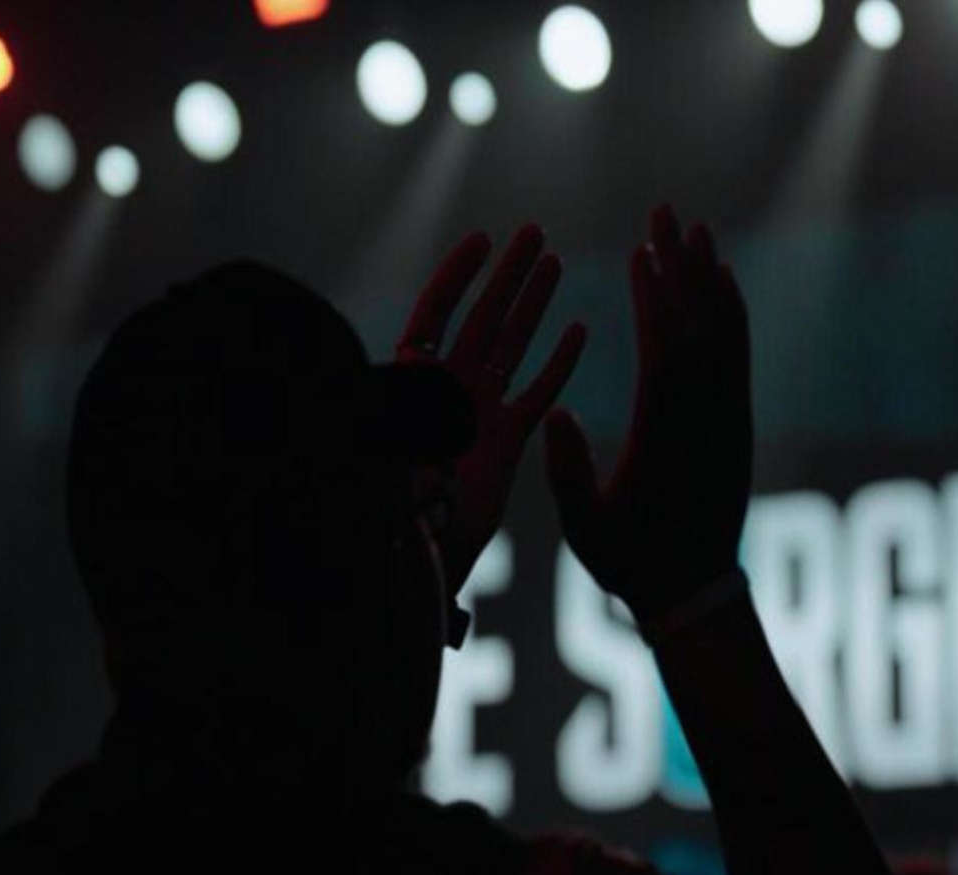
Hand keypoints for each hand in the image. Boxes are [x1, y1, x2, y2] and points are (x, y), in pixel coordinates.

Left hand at [397, 225, 586, 596]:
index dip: (457, 276)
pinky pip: (537, 392)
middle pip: (481, 318)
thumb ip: (391, 404)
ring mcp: (480, 411)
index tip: (483, 240)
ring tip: (554, 261)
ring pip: (512, 345)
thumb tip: (379, 356)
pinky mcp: (509, 441)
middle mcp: (449, 389)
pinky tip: (579, 328)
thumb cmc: (397, 505)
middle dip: (507, 275)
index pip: (435, 314)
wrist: (426, 558)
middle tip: (534, 232)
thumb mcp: (383, 446)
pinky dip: (558, 363)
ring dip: (533, 304)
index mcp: (416, 384)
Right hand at [544, 206, 750, 620]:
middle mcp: (706, 418)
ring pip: (725, 334)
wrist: (695, 592)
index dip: (653, 299)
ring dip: (711, 279)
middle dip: (682, 266)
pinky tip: (725, 283)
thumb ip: (566, 476)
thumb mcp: (587, 530)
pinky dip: (733, 314)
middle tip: (668, 212)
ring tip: (697, 230)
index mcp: (666, 436)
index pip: (664, 351)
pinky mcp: (739, 424)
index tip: (641, 251)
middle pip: (699, 326)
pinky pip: (740, 356)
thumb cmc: (631, 562)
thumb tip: (550, 413)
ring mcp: (728, 419)